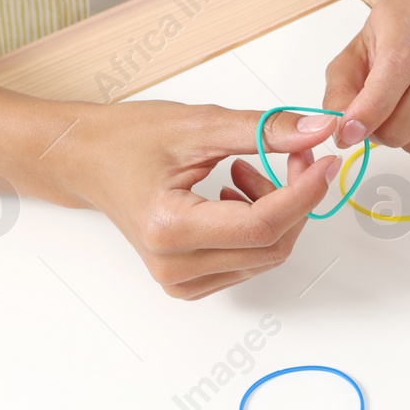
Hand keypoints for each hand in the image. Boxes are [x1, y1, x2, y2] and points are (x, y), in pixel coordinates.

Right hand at [66, 102, 339, 299]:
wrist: (85, 161)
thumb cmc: (127, 140)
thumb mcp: (199, 125)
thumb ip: (264, 131)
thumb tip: (318, 132)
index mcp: (170, 228)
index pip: (263, 225)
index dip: (304, 194)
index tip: (324, 163)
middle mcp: (174, 266)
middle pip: (271, 246)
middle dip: (295, 200)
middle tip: (292, 157)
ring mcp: (181, 282)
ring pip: (266, 257)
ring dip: (275, 212)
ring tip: (243, 171)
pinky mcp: (189, 284)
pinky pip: (249, 263)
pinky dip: (257, 228)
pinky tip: (233, 196)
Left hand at [313, 0, 409, 156]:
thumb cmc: (393, 47)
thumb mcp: (354, 60)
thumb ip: (341, 94)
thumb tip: (339, 129)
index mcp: (408, 11)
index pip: (399, 62)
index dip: (374, 106)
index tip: (352, 134)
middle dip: (397, 131)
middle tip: (382, 135)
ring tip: (409, 132)